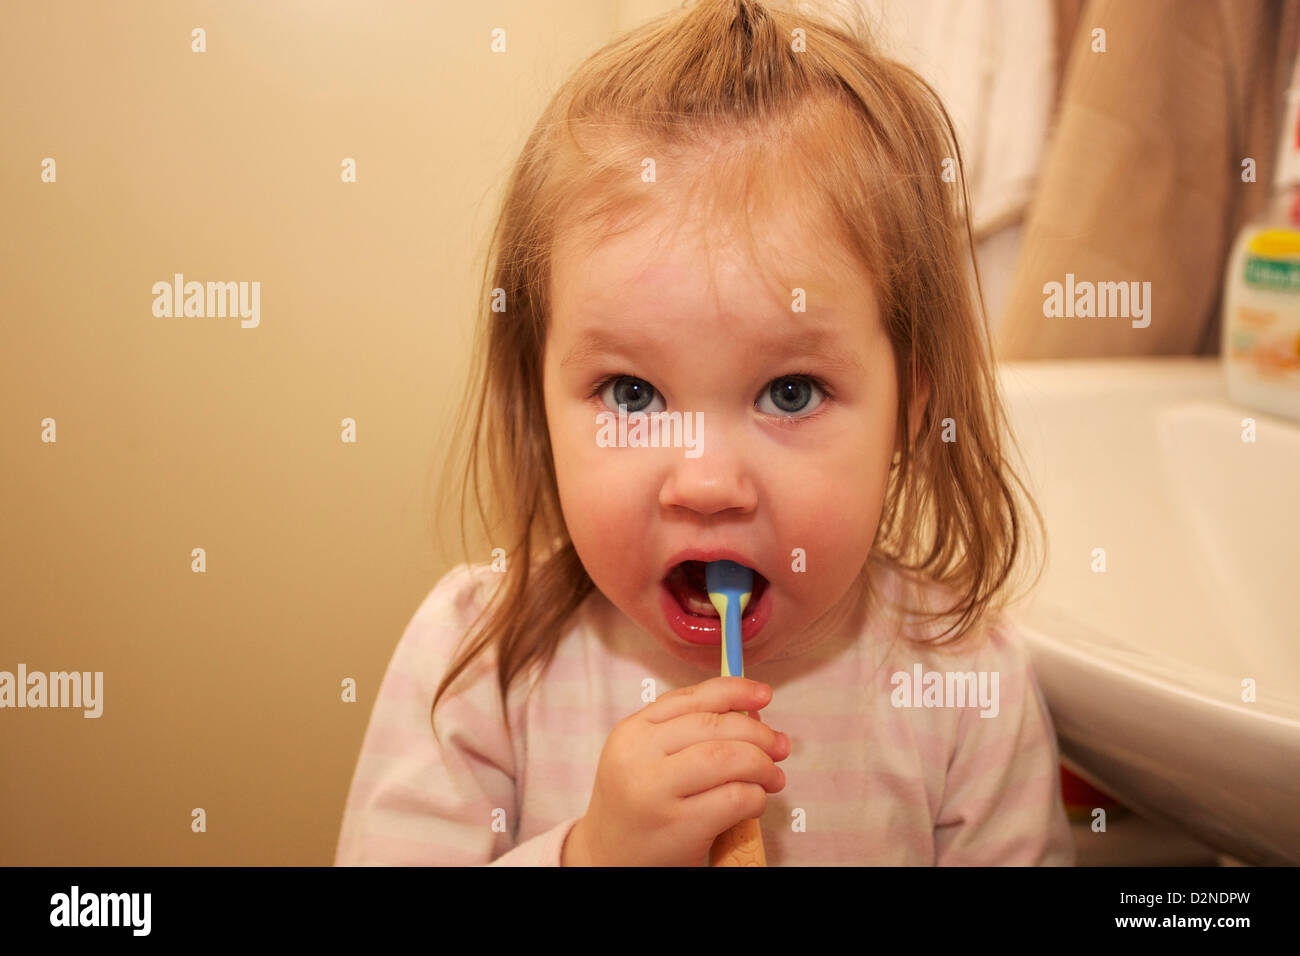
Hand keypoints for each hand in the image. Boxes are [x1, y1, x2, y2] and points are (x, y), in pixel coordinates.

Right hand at [569, 676, 788, 865]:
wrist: (606, 856)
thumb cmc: (637, 803)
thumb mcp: (644, 756)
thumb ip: (686, 731)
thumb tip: (753, 714)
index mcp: (632, 731)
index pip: (691, 699)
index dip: (735, 691)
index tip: (764, 694)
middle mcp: (639, 756)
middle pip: (715, 726)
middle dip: (758, 734)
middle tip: (779, 747)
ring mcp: (656, 792)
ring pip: (728, 758)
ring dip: (762, 765)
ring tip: (773, 777)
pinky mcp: (678, 826)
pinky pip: (734, 798)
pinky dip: (755, 797)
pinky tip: (753, 803)